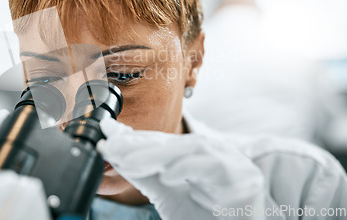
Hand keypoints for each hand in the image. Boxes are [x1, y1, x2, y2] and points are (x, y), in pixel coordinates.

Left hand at [97, 117, 266, 219]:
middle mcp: (212, 154)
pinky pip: (214, 166)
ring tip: (129, 161)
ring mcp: (230, 163)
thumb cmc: (206, 218)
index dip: (133, 138)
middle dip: (139, 143)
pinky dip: (188, 168)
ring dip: (157, 153)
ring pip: (191, 148)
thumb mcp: (167, 195)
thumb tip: (114, 151)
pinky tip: (168, 176)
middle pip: (173, 142)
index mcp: (194, 156)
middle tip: (110, 146)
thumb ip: (144, 173)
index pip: (161, 142)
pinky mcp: (242, 178)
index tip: (106, 136)